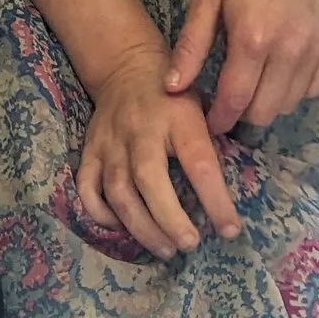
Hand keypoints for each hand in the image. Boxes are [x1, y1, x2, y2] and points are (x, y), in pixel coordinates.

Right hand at [77, 36, 241, 258]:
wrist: (126, 68)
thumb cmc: (174, 97)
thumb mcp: (202, 110)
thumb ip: (211, 147)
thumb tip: (227, 199)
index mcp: (178, 118)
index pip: (200, 163)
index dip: (216, 201)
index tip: (230, 230)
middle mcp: (141, 131)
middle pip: (148, 180)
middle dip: (169, 220)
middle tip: (190, 244)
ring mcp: (110, 142)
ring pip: (118, 191)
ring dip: (141, 227)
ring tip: (165, 248)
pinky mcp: (89, 151)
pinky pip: (88, 189)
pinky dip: (103, 215)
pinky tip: (125, 229)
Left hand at [165, 0, 318, 137]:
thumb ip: (191, 46)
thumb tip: (172, 88)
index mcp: (252, 39)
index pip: (235, 101)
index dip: (219, 119)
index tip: (209, 122)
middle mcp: (289, 50)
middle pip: (264, 112)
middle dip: (242, 114)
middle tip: (228, 101)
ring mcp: (316, 49)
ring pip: (290, 104)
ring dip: (268, 103)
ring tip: (252, 84)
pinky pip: (314, 88)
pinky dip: (295, 90)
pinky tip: (278, 72)